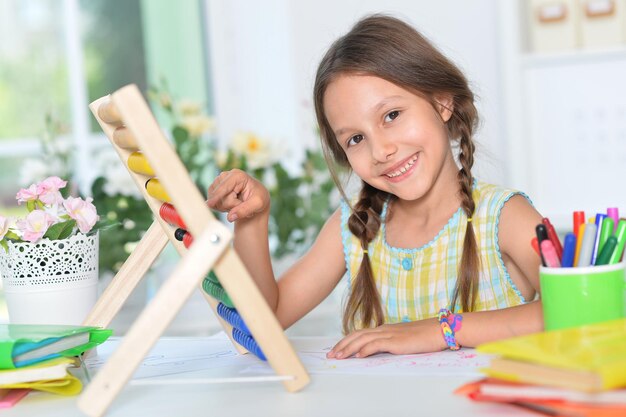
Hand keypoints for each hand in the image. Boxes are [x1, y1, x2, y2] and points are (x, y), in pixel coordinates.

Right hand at [206, 169, 269, 221]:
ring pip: (214, 199)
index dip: (217, 196)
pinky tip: (231, 204)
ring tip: (237, 204)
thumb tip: (230, 217)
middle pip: (219, 195)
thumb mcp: (258, 204)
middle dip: (229, 205)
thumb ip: (245, 210)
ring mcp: (219, 181)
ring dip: (226, 206)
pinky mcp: (215, 188)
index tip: (209, 204)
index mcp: (238, 175)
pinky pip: (212, 201)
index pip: (224, 188)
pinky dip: (221, 206)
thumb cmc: (259, 198)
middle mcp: (227, 175)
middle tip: (241, 204)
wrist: (255, 198)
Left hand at [326, 318, 446, 358]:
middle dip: (342, 345)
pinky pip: (376, 345)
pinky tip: (358, 356)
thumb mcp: (403, 338)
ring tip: (339, 356)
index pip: (360, 333)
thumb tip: (379, 350)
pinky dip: (365, 349)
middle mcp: (384, 329)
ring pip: (363, 340)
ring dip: (349, 348)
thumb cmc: (425, 335)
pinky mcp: (396, 341)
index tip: (337, 348)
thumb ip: (391, 342)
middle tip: (331, 354)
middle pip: (357, 335)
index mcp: (385, 329)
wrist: (440, 329)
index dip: (346, 340)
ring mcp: (389, 334)